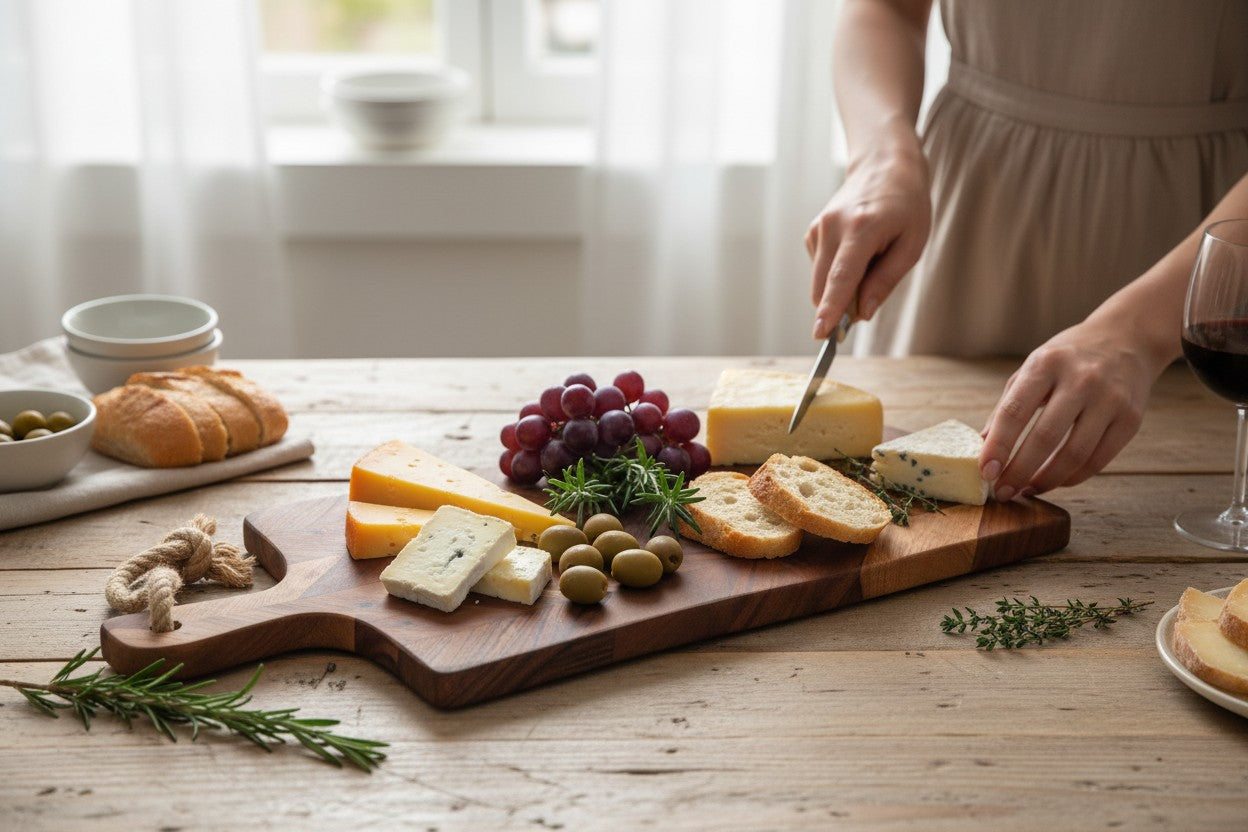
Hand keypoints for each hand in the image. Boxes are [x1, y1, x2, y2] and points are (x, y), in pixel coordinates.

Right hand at [806, 138, 930, 338]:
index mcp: (862, 229)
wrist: (884, 166)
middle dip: (840, 306)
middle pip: (825, 286)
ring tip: (869, 260)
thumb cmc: (906, 205)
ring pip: (821, 282)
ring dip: (841, 288)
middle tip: (866, 303)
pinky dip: (836, 274)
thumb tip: (861, 313)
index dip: (832, 309)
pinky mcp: (812, 232)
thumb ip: (885, 281)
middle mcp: (833, 227)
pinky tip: (855, 252)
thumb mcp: (912, 245)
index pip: (842, 277)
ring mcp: (818, 228)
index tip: (820, 333)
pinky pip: (821, 270)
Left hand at [980, 322, 1165, 499]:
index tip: (985, 472)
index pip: (1015, 412)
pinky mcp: (1131, 418)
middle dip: (1019, 472)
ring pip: (1075, 455)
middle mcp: (1080, 380)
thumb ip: (1007, 407)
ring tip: (1027, 490)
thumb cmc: (1067, 358)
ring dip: (1047, 480)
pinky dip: (1073, 477)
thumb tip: (982, 447)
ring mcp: (1110, 399)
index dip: (998, 446)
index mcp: (1046, 364)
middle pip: (1045, 438)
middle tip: (1002, 492)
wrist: (1126, 339)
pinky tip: (1056, 481)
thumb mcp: (1031, 369)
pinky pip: (1099, 459)